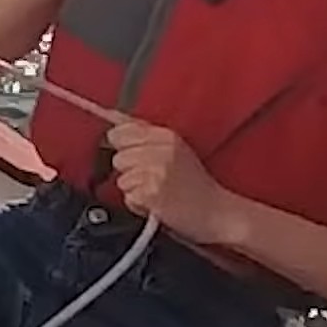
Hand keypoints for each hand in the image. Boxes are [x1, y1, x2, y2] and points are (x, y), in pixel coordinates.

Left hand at [105, 120, 245, 246]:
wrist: (218, 213)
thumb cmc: (195, 184)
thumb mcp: (175, 148)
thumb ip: (142, 132)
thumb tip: (108, 114)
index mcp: (167, 136)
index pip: (120, 132)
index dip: (124, 148)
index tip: (136, 157)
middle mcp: (162, 151)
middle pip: (119, 158)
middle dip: (131, 171)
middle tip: (155, 179)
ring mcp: (157, 172)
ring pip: (121, 180)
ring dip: (135, 190)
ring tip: (158, 192)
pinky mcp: (152, 194)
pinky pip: (128, 198)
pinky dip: (139, 206)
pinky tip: (158, 204)